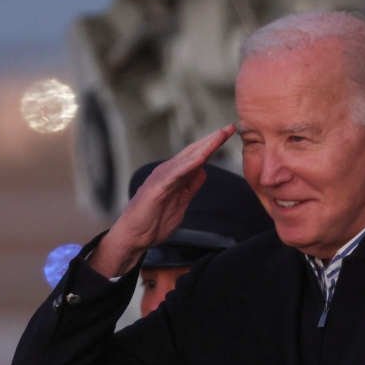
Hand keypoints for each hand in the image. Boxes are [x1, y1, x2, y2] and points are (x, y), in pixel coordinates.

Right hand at [88, 125, 235, 278]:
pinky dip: (188, 165)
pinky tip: (201, 158)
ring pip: (186, 159)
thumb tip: (204, 172)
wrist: (134, 237)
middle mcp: (168, 172)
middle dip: (212, 140)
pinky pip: (175, 174)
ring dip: (203, 147)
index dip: (213, 146)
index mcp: (175, 176)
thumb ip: (190, 187)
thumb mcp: (181, 203)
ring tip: (219, 135)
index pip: (197, 157)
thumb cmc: (153, 222)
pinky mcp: (156, 188)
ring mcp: (161, 178)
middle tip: (230, 127)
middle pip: (193, 152)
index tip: (228, 134)